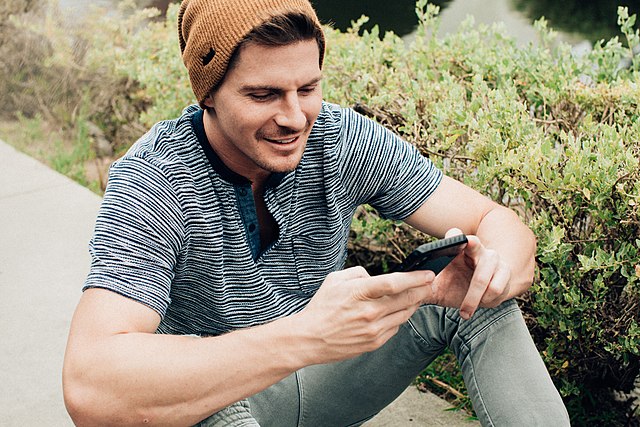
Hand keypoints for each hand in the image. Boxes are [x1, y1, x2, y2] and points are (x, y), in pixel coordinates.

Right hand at [296, 266, 434, 363]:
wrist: (310, 338)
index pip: (394, 283)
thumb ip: (359, 273)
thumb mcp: (335, 279)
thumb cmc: (322, 307)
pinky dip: (399, 318)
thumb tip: (375, 277)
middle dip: (422, 289)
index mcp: (359, 293)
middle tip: (429, 283)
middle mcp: (369, 312)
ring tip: (417, 295)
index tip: (429, 274)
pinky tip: (398, 311)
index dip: (415, 278)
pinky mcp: (375, 342)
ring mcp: (373, 329)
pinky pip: (395, 327)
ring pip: (405, 314)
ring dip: (414, 304)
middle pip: (406, 299)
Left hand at [430, 228, 511, 319]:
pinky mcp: (505, 273)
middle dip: (467, 261)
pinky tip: (480, 304)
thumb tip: (408, 287)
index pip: (456, 236)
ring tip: (464, 311)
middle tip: (458, 281)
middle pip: (475, 247)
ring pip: (483, 276)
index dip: (455, 237)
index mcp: (459, 248)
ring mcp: (493, 260)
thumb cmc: (455, 287)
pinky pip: (496, 287)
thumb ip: (424, 285)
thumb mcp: (438, 286)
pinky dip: (485, 300)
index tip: (452, 239)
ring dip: (472, 298)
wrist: (480, 296)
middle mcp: (478, 249)